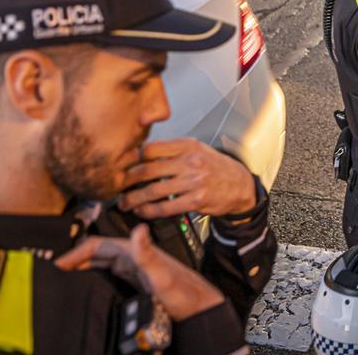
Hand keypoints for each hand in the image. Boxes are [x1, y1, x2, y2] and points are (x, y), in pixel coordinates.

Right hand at [55, 224, 222, 321]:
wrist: (197, 306)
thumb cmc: (183, 291)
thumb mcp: (161, 273)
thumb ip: (147, 252)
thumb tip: (139, 229)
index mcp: (133, 250)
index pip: (95, 245)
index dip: (73, 253)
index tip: (56, 265)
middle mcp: (131, 256)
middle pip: (93, 254)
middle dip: (72, 261)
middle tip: (52, 274)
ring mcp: (131, 268)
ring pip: (97, 265)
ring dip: (79, 269)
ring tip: (62, 280)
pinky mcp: (133, 280)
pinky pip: (105, 275)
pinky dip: (90, 278)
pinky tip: (84, 288)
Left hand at [119, 138, 256, 218]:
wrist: (239, 184)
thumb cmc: (214, 167)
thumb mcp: (197, 149)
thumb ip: (172, 150)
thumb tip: (141, 153)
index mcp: (187, 145)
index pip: (150, 149)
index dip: (132, 159)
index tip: (123, 167)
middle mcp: (190, 161)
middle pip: (147, 170)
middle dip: (127, 181)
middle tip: (117, 187)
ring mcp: (193, 181)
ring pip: (153, 191)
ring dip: (133, 199)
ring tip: (124, 203)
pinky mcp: (196, 200)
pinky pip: (165, 207)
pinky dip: (148, 211)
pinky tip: (141, 212)